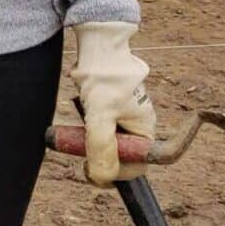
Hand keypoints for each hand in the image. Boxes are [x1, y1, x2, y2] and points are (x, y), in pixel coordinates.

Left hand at [72, 21, 155, 185]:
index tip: (92, 171)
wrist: (97, 47)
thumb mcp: (101, 116)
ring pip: (106, 143)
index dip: (114, 173)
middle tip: (79, 151)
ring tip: (79, 129)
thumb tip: (103, 178)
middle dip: (98, 157)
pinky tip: (82, 115)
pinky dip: (88, 128)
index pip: (135, 167)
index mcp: (145, 130)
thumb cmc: (104, 78)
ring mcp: (123, 117)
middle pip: (119, 158)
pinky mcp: (108, 109)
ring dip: (90, 141)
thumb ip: (102, 148)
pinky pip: (99, 128)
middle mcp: (137, 126)